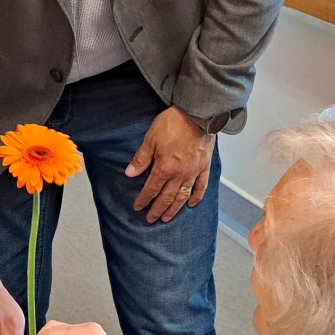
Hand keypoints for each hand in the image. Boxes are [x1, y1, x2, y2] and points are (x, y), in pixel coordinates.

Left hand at [126, 107, 213, 223]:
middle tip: (151, 219)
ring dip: (174, 209)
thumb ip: (141, 158)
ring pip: (182, 197)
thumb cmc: (174, 123)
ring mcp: (193, 172)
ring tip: (167, 218)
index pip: (151, 189)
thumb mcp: (151, 139)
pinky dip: (196, 197)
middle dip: (157, 210)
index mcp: (165, 168)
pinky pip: (201, 187)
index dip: (144, 200)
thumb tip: (130, 173)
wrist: (197, 114)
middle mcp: (180, 175)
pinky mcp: (204, 167)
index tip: (138, 207)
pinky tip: (191, 204)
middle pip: (166, 198)